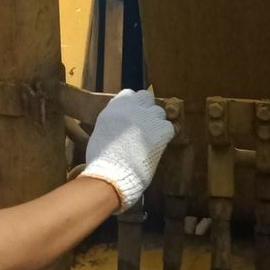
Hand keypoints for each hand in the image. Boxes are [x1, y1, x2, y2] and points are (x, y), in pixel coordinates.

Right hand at [77, 89, 173, 210]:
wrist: (112, 174)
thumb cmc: (101, 161)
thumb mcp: (100, 132)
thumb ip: (112, 122)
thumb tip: (119, 123)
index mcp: (114, 107)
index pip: (129, 94)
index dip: (133, 105)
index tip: (133, 115)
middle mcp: (131, 107)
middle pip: (146, 98)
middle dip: (147, 109)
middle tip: (145, 125)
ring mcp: (147, 117)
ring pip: (159, 112)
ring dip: (156, 123)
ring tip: (151, 139)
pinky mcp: (160, 130)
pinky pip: (168, 128)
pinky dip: (165, 136)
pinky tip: (158, 147)